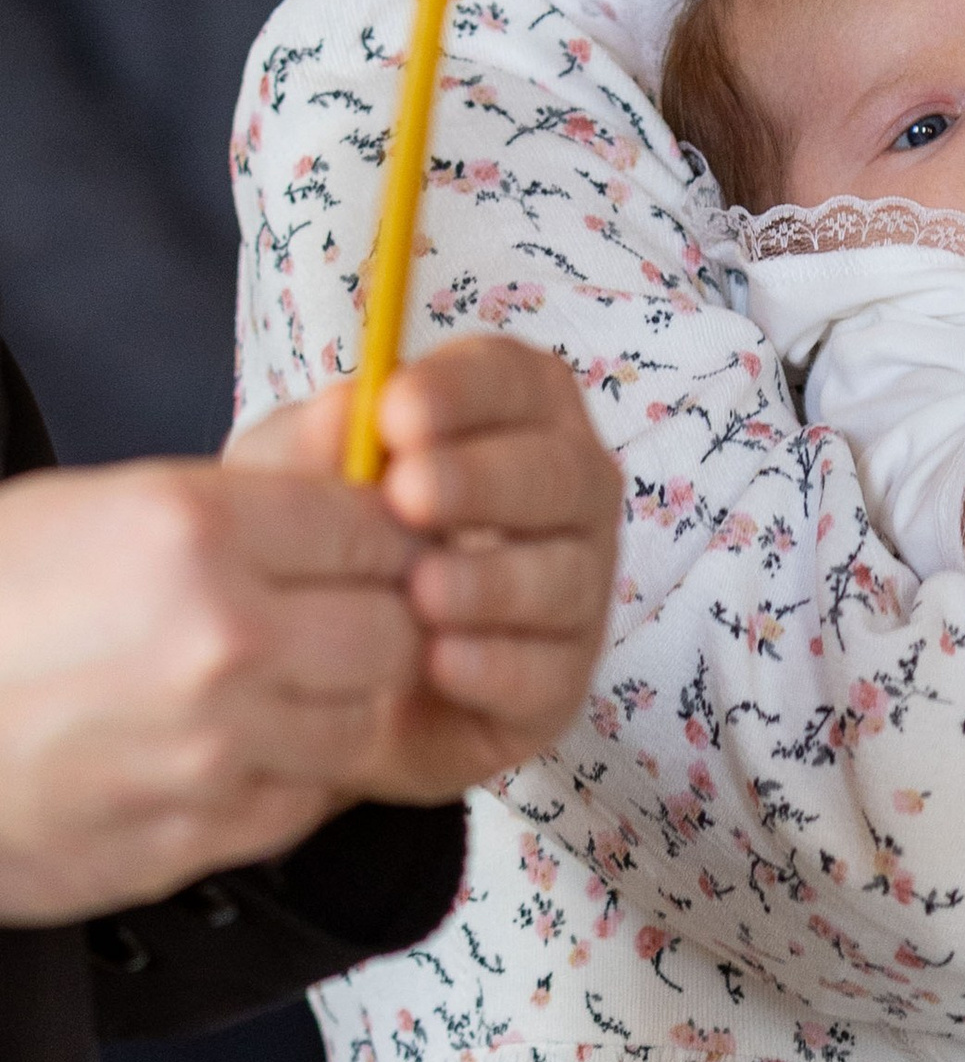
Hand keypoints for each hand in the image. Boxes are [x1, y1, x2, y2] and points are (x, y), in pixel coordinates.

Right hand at [0, 451, 426, 918]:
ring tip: (276, 688)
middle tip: (333, 622)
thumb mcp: (101, 507)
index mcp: (193, 531)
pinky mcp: (196, 833)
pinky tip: (231, 750)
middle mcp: (219, 638)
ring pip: (364, 723)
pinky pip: (303, 802)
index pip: (376, 527)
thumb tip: (363, 469)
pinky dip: (287, 777)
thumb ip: (242, 499)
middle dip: (377, 622)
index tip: (362, 552)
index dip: (379, 540)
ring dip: (337, 706)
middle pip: (397, 630)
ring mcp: (214, 747)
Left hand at [233, 339, 621, 803]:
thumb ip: (315, 442)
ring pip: (565, 576)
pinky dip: (496, 665)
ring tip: (420, 591)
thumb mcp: (291, 484)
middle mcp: (566, 497)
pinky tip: (438, 662)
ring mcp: (575, 590)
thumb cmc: (320, 547)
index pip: (520, 381)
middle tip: (409, 496)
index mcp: (513, 420)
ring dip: (494, 579)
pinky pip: (549, 671)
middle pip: (563, 472)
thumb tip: (351, 407)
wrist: (309, 677)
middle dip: (487, 480)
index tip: (396, 412)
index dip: (468, 390)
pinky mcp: (560, 680)